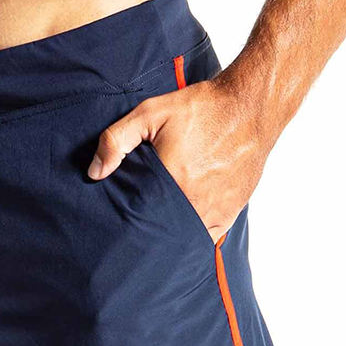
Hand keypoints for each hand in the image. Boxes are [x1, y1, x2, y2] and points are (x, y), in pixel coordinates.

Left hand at [87, 73, 274, 241]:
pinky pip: (205, 238)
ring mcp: (212, 211)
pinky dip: (192, 237)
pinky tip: (180, 233)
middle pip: (160, 231)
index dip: (127, 221)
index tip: (118, 222)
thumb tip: (95, 172)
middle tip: (134, 230)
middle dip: (146, 232)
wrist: (250, 107)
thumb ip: (117, 140)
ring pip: (182, 238)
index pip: (139, 217)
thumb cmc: (202, 108)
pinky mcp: (229, 214)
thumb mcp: (151, 113)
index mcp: (171, 181)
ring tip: (155, 233)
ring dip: (168, 237)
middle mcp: (193, 202)